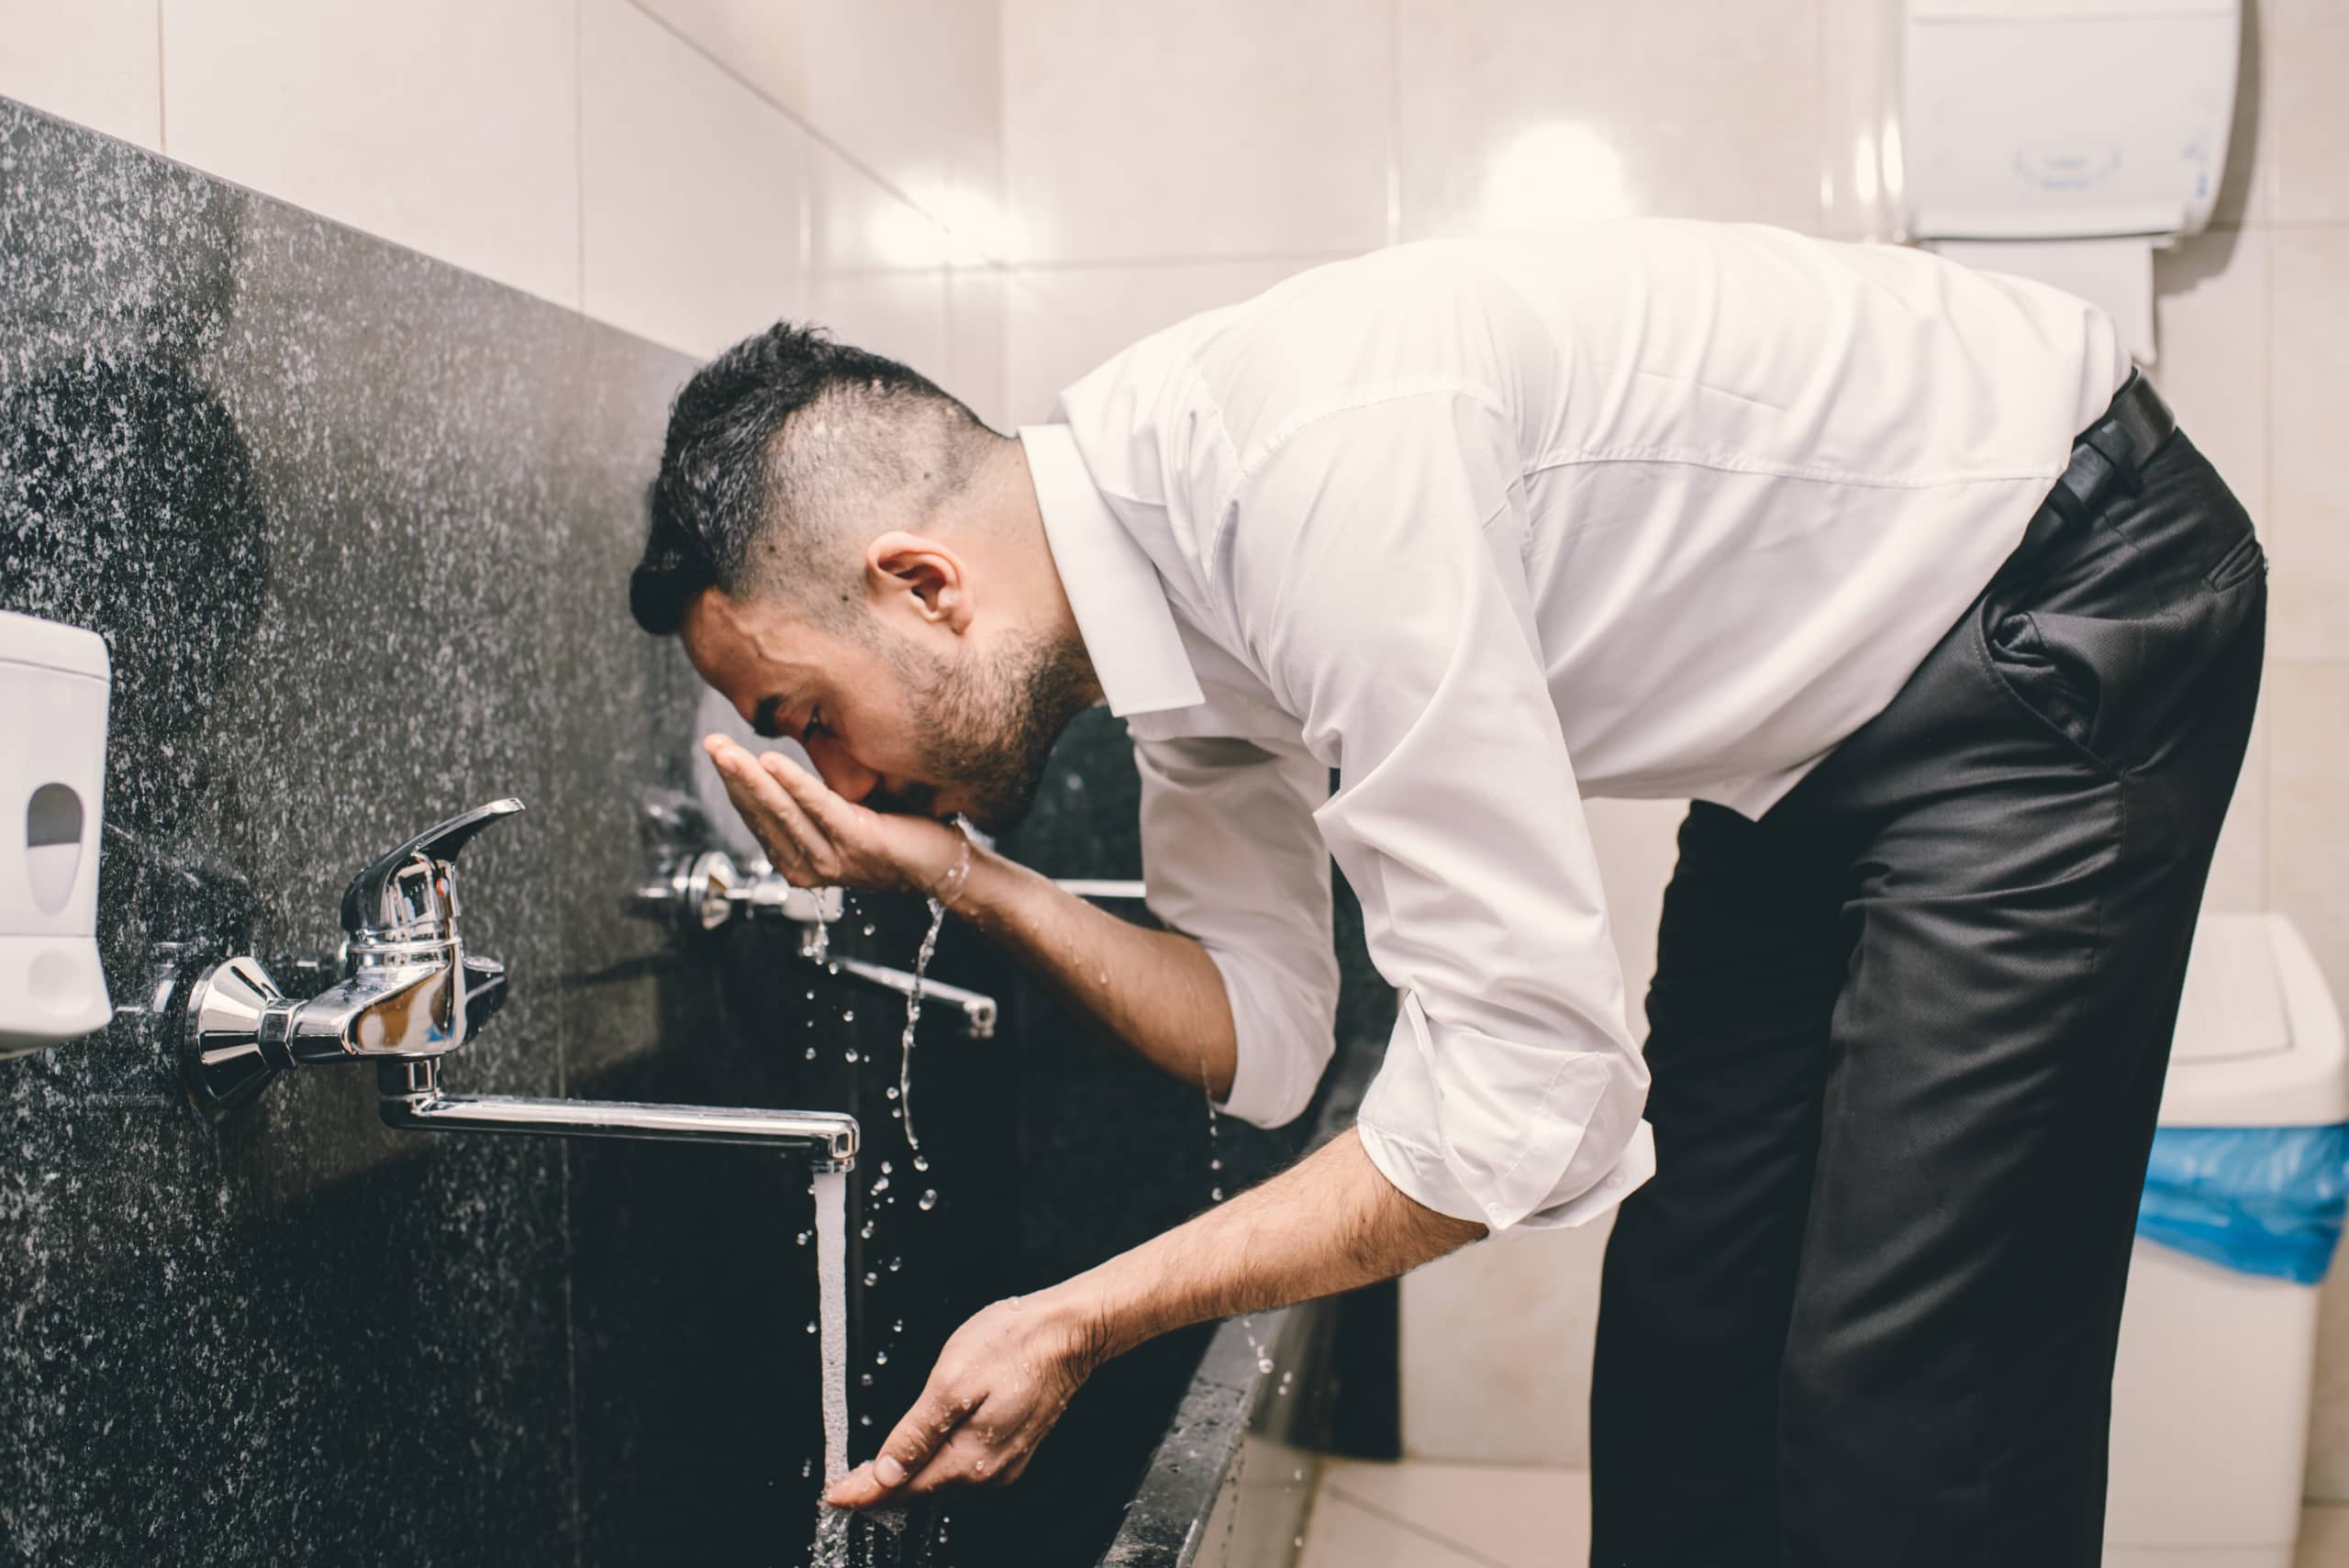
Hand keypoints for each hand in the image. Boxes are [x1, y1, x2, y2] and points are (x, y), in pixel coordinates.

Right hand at [703, 734, 962, 897]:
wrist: (943, 865)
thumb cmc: (895, 836)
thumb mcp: (841, 819)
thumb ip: (811, 803)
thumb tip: (781, 765)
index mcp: (798, 860)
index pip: (757, 818)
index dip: (735, 784)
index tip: (718, 751)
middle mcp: (808, 865)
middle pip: (762, 813)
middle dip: (732, 775)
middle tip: (710, 743)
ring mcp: (830, 858)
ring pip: (781, 811)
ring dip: (751, 778)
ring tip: (728, 751)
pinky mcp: (856, 842)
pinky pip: (817, 807)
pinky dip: (793, 784)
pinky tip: (770, 762)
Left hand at [824, 1290, 1105, 1507]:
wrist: (1069, 1331)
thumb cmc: (1016, 1345)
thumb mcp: (952, 1382)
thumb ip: (916, 1433)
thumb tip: (885, 1473)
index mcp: (970, 1458)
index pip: (903, 1489)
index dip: (864, 1493)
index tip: (834, 1497)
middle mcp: (989, 1472)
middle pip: (922, 1489)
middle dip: (883, 1488)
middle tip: (846, 1485)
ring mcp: (1005, 1462)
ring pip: (943, 1479)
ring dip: (909, 1476)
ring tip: (876, 1471)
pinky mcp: (1012, 1447)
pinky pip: (963, 1466)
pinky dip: (936, 1463)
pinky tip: (924, 1450)